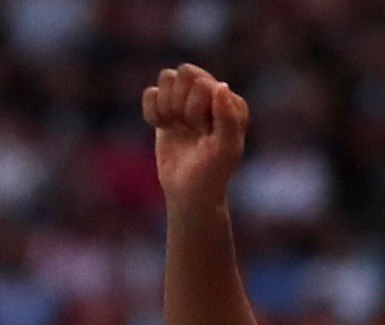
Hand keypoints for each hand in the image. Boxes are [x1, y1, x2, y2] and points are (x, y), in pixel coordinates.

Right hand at [141, 63, 247, 212]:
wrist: (189, 191)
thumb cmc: (212, 173)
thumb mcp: (225, 150)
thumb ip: (227, 118)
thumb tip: (220, 84)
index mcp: (233, 103)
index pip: (205, 82)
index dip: (198, 108)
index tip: (204, 132)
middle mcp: (213, 95)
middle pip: (185, 73)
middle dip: (182, 103)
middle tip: (191, 128)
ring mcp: (188, 99)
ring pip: (167, 77)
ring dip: (167, 106)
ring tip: (179, 127)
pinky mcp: (167, 106)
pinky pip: (150, 92)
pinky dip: (152, 112)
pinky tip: (164, 127)